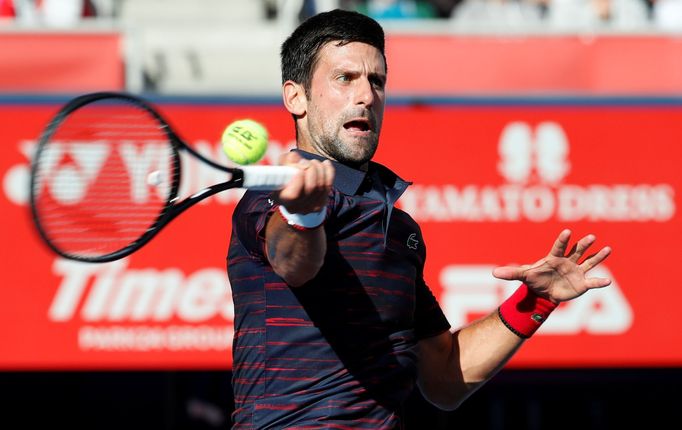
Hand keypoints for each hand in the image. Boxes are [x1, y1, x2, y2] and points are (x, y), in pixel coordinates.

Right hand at [275, 152, 334, 213]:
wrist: (293, 193)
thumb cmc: (284, 179)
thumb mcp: (280, 169)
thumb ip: (285, 162)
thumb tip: (295, 157)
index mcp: (282, 199)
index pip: (293, 195)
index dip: (299, 179)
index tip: (299, 167)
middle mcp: (296, 207)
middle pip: (311, 187)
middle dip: (310, 169)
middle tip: (305, 161)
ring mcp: (310, 207)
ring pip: (322, 185)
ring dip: (319, 168)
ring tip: (312, 162)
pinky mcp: (321, 203)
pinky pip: (329, 185)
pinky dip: (329, 171)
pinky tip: (325, 164)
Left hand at [492, 229, 611, 303]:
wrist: (543, 292)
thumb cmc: (534, 279)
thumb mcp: (523, 276)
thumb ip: (511, 272)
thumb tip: (494, 273)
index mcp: (553, 257)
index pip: (559, 246)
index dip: (563, 240)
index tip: (568, 231)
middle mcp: (567, 261)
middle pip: (577, 250)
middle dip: (584, 244)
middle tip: (592, 236)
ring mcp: (576, 271)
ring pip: (589, 261)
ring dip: (598, 256)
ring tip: (608, 249)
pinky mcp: (582, 283)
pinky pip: (592, 281)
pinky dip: (599, 281)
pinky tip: (607, 281)